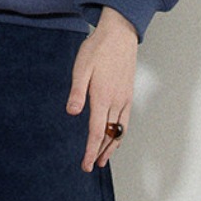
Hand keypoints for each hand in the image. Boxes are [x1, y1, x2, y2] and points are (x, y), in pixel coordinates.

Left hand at [66, 6, 137, 171]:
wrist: (119, 34)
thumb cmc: (97, 49)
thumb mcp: (81, 68)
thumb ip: (77, 92)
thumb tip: (72, 113)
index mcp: (102, 97)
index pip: (96, 132)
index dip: (91, 151)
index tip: (87, 164)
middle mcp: (116, 101)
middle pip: (109, 135)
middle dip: (101, 153)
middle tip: (93, 166)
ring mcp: (124, 98)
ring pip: (120, 130)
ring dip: (112, 146)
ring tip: (104, 158)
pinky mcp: (128, 94)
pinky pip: (125, 120)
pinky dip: (120, 134)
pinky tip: (115, 136)